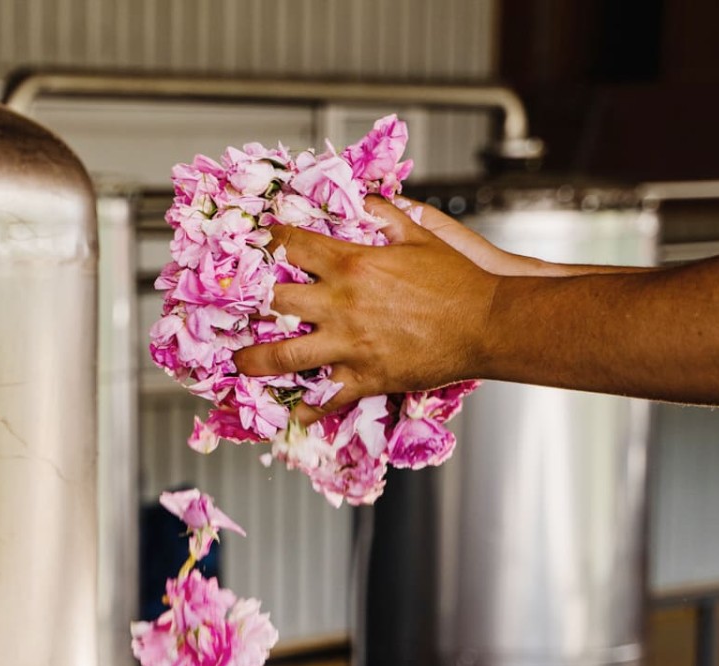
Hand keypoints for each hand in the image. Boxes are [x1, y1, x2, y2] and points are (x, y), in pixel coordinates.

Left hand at [234, 197, 500, 421]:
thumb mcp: (420, 233)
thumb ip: (385, 214)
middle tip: (230, 307)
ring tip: (240, 363)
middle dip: (248, 302)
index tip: (256, 242)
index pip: (293, 246)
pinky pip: (324, 398)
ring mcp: (349, 344)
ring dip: (255, 360)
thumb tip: (363, 199)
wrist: (488, 323)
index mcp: (353, 264)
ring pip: (284, 355)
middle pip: (274, 301)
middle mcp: (342, 304)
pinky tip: (290, 412)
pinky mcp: (365, 377)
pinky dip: (305, 408)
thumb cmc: (458, 280)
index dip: (268, 242)